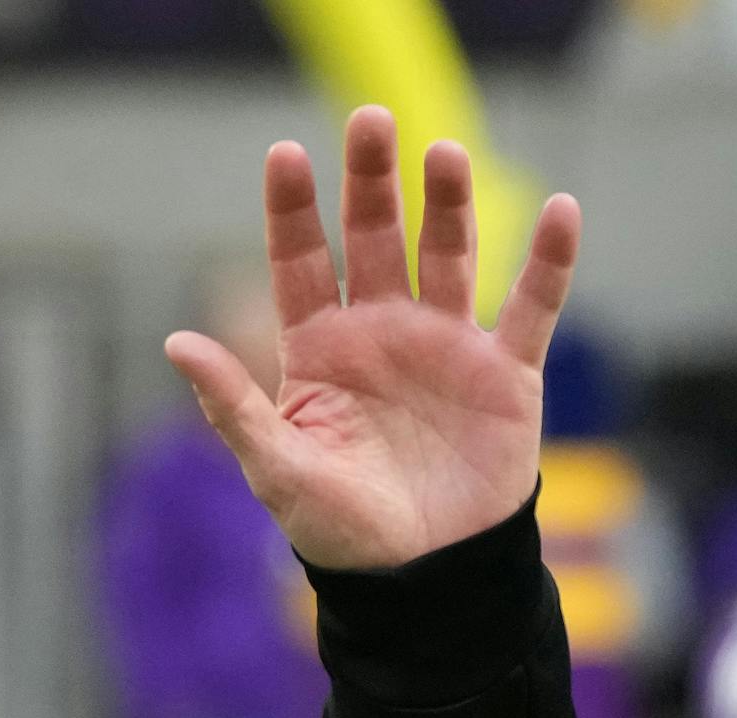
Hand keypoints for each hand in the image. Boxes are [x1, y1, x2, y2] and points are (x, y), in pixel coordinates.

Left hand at [164, 106, 581, 569]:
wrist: (422, 578)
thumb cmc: (339, 529)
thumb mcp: (277, 467)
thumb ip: (233, 404)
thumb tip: (175, 342)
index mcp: (320, 348)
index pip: (301, 262)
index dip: (294, 210)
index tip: (284, 154)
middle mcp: (382, 332)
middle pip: (376, 237)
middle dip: (372, 180)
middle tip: (371, 119)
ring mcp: (446, 346)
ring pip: (449, 254)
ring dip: (450, 204)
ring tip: (444, 154)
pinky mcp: (506, 373)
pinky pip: (532, 306)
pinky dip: (549, 261)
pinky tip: (561, 210)